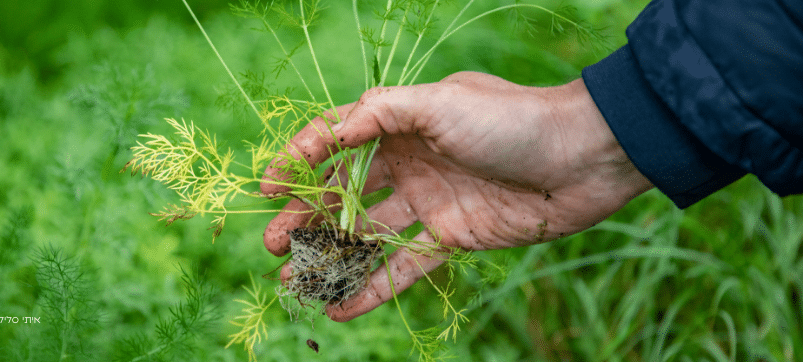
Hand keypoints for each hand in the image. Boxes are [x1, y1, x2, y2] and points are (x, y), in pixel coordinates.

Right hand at [261, 71, 652, 320]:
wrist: (581, 159)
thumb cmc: (511, 119)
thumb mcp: (441, 102)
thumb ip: (380, 113)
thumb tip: (328, 132)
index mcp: (402, 124)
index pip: (337, 140)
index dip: (299, 160)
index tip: (267, 186)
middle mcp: (409, 162)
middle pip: (344, 193)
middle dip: (306, 216)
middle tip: (274, 243)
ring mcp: (429, 202)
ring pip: (368, 235)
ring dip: (331, 257)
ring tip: (293, 281)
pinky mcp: (451, 238)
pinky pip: (404, 267)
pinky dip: (374, 288)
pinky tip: (340, 307)